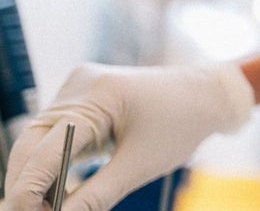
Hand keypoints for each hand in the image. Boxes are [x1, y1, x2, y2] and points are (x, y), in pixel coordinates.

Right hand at [3, 63, 254, 210]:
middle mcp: (81, 84)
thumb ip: (96, 196)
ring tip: (42, 209)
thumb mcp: (139, 165)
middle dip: (27, 185)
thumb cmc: (182, 123)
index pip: (45, 147)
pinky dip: (51, 164)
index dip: (28, 189)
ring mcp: (80, 89)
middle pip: (33, 142)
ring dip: (36, 177)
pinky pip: (55, 135)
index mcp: (98, 93)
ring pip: (39, 140)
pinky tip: (52, 194)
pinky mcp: (84, 99)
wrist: (209, 94)